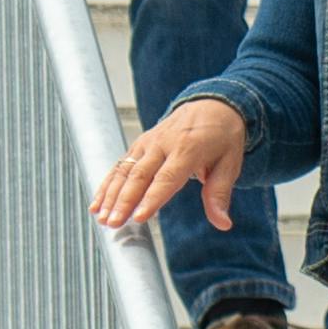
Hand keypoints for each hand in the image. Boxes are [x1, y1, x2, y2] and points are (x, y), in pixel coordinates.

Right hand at [96, 96, 252, 236]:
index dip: (152, 198)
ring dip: (111, 195)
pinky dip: (107, 185)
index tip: (139, 217)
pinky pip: (120, 165)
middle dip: (124, 201)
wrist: (212, 105)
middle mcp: (163, 144)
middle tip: (113, 223)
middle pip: (140, 176)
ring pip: (125, 171)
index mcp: (188, 149)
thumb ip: (220, 194)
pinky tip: (97, 204)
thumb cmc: (222, 138)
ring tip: (102, 218)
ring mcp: (148, 143)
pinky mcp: (139, 145)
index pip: (167, 177)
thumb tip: (223, 224)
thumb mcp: (230, 163)